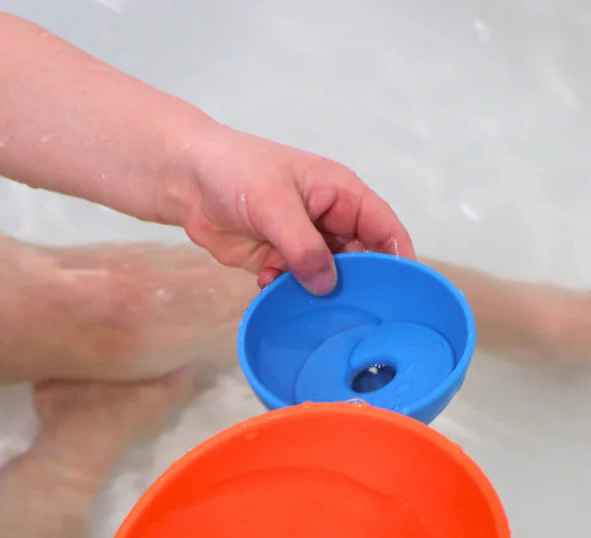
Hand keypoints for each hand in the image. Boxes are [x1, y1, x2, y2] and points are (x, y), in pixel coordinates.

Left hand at [178, 124, 414, 294]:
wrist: (188, 180)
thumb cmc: (235, 171)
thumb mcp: (274, 204)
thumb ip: (303, 246)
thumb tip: (327, 284)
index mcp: (342, 194)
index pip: (385, 229)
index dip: (398, 260)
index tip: (402, 295)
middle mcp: (329, 220)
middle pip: (360, 262)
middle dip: (355, 286)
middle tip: (351, 313)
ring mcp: (305, 242)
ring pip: (327, 278)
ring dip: (317, 292)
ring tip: (305, 301)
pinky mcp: (280, 261)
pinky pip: (296, 285)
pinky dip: (287, 292)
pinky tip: (269, 286)